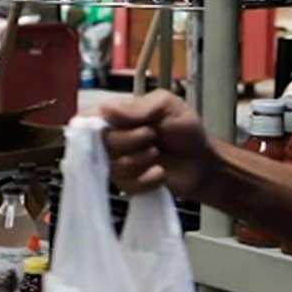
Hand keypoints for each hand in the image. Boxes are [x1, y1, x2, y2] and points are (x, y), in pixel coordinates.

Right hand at [98, 90, 216, 198]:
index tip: (110, 126)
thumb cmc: (186, 130)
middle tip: (152, 135)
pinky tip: (160, 172)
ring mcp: (118, 163)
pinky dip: (148, 179)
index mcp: (117, 115)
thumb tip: (106, 109)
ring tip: (158, 154)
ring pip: (114, 165)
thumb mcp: (167, 106)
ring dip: (142, 160)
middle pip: (101, 142)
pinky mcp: (128, 185)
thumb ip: (138, 107)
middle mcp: (113, 139)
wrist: (203, 163)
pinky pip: (126, 185)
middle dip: (130, 140)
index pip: (87, 118)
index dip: (92, 125)